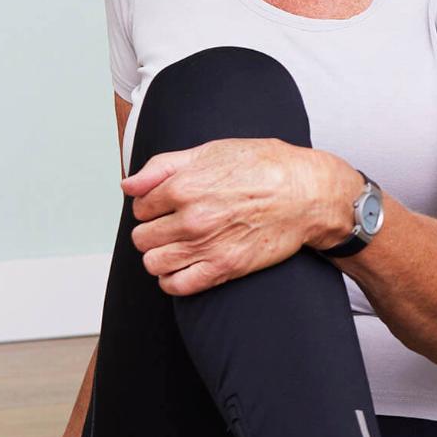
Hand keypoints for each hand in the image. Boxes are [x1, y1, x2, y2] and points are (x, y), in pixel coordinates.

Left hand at [121, 138, 356, 295]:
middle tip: (176, 225)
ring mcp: (206, 245)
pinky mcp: (224, 268)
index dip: (153, 205)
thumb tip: (127, 184)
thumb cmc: (266, 167)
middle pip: (142, 237)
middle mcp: (191, 217)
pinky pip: (176, 285)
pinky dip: (173, 280)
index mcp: (184, 185)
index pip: (140, 206)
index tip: (170, 205)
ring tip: (179, 246)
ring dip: (161, 255)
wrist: (308, 194)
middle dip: (155, 230)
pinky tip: (185, 266)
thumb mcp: (212, 151)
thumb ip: (163, 166)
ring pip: (153, 263)